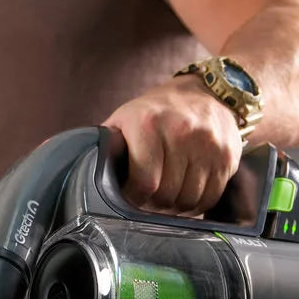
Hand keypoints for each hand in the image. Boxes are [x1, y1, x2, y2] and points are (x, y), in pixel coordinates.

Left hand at [103, 77, 242, 214]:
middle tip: (148, 201)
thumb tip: (70, 166)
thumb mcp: (124, 119)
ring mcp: (208, 144)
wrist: (205, 91)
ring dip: (176, 208)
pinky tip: (186, 194)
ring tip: (166, 199)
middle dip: (154, 205)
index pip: (145, 181)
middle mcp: (181, 131)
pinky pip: (211, 196)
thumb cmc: (155, 112)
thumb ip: (105, 147)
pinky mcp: (228, 155)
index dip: (135, 199)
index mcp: (149, 123)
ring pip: (190, 200)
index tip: (130, 198)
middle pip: (167, 194)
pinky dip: (197, 204)